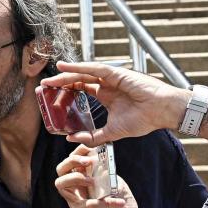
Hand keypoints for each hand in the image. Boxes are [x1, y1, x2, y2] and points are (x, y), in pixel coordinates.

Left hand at [42, 61, 188, 144]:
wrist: (162, 112)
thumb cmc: (144, 120)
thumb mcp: (113, 132)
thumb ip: (93, 136)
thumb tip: (72, 139)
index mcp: (108, 96)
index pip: (83, 90)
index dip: (68, 91)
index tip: (52, 96)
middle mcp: (108, 85)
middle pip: (80, 81)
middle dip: (62, 83)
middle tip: (45, 87)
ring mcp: (112, 78)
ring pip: (84, 73)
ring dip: (66, 75)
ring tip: (50, 78)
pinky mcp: (117, 73)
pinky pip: (94, 68)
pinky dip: (78, 67)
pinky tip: (65, 67)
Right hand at [54, 146, 139, 207]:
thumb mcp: (120, 186)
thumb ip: (111, 174)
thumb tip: (105, 162)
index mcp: (84, 180)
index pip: (72, 162)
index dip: (78, 152)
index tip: (89, 148)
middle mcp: (77, 190)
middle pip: (61, 170)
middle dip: (72, 161)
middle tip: (89, 162)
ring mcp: (76, 202)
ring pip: (61, 184)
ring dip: (77, 178)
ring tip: (94, 181)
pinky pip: (85, 205)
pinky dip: (103, 202)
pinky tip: (117, 203)